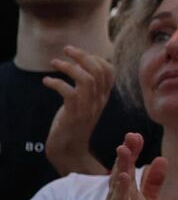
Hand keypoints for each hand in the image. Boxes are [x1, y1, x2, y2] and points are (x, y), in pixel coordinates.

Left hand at [45, 45, 112, 174]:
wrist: (69, 151)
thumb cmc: (72, 126)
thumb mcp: (84, 105)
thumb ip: (86, 89)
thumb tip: (79, 67)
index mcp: (103, 97)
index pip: (109, 71)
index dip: (95, 58)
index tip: (79, 55)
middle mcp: (98, 100)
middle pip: (98, 70)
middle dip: (82, 55)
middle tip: (66, 49)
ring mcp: (88, 107)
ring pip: (86, 79)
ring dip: (69, 67)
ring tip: (54, 63)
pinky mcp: (74, 114)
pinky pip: (69, 92)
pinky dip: (56, 83)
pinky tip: (46, 82)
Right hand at [100, 134, 163, 199]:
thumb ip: (154, 183)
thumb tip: (161, 159)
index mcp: (127, 192)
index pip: (128, 167)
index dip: (132, 151)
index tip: (136, 135)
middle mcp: (119, 198)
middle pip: (121, 172)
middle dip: (125, 154)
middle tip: (130, 136)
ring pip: (117, 185)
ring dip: (120, 167)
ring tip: (124, 150)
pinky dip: (120, 191)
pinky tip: (124, 179)